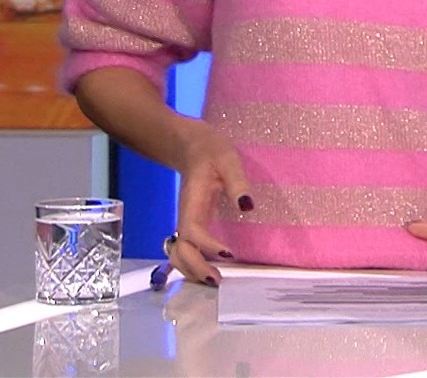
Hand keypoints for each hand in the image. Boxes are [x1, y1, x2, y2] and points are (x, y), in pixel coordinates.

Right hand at [168, 119, 253, 287]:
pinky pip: (185, 250)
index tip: (228, 254)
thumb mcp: (228, 160)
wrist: (192, 146)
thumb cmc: (211, 151)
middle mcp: (185, 216)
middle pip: (179, 249)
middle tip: (217, 281)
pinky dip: (192, 265)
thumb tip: (248, 206)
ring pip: (178, 253)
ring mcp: (186, 222)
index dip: (207, 245)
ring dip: (191, 270)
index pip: (193, 230)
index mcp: (192, 201)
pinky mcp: (191, 225)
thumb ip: (237, 182)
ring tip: (214, 281)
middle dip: (194, 268)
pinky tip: (208, 271)